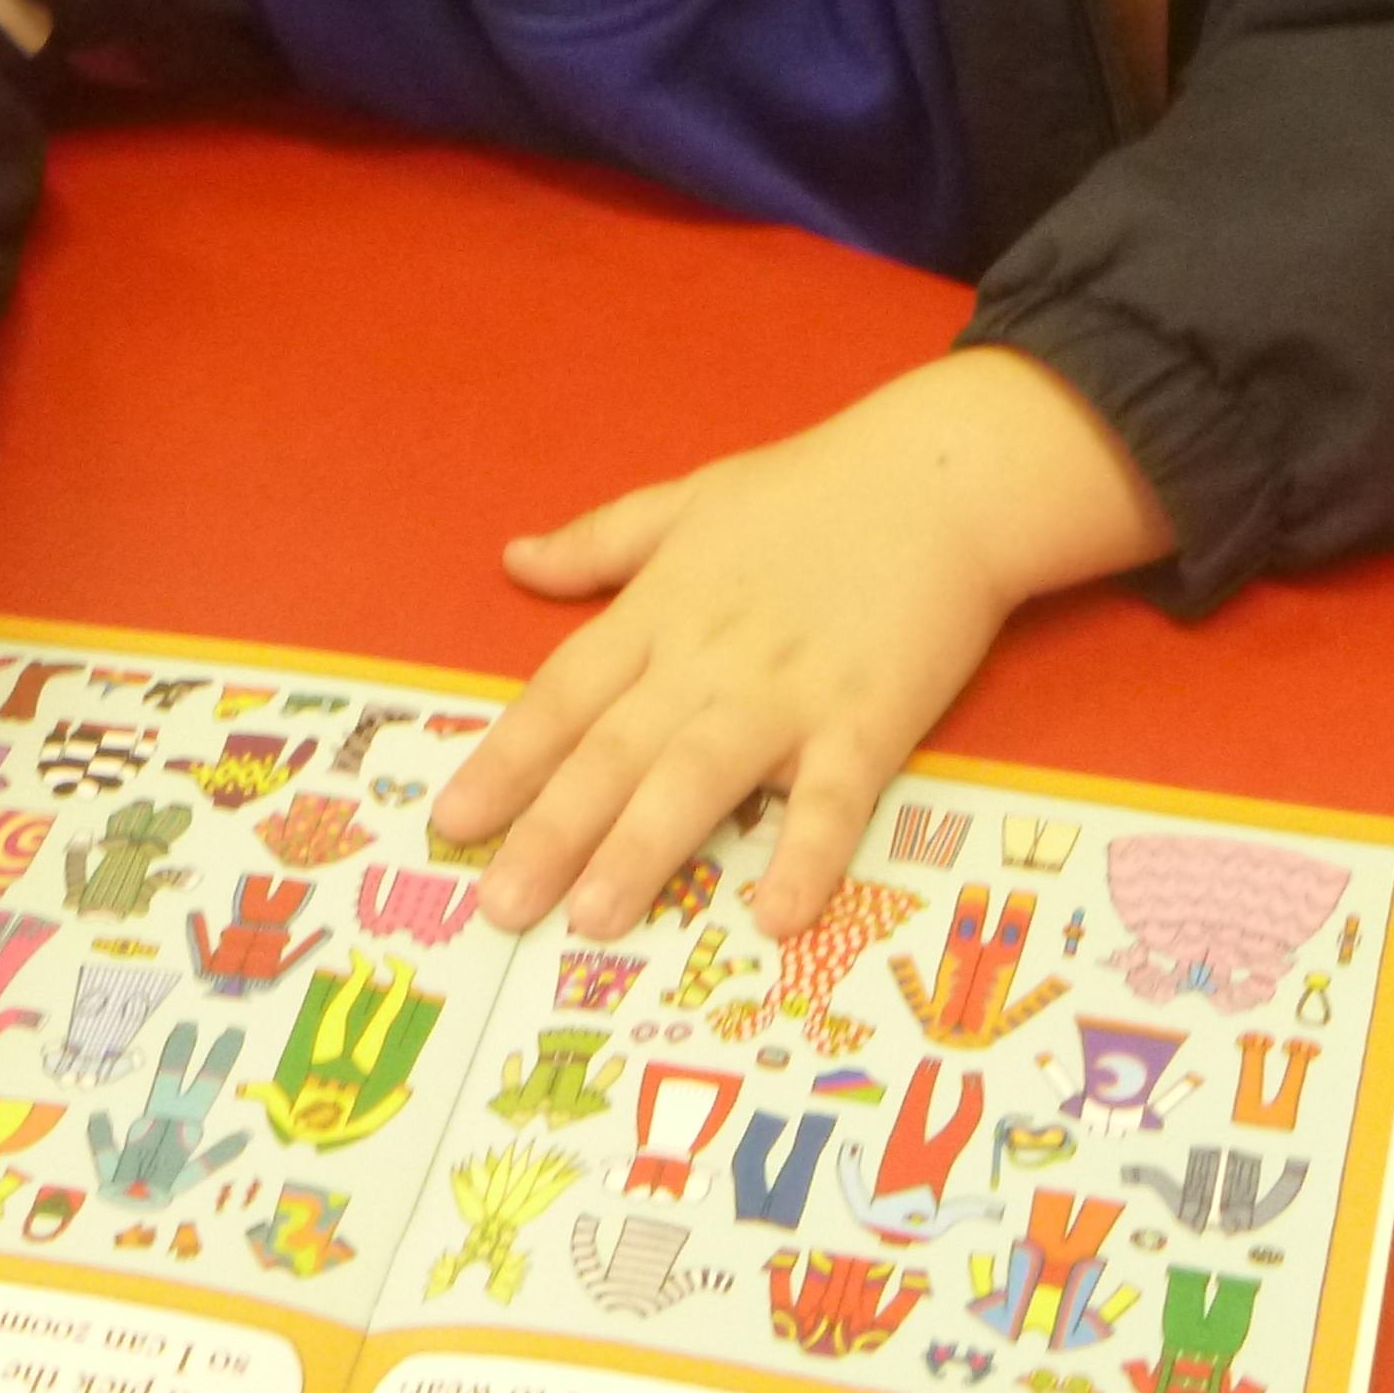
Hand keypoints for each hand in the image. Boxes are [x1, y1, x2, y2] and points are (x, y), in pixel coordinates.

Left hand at [437, 352, 1169, 945]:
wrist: (943, 474)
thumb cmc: (813, 489)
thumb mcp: (687, 500)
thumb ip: (599, 543)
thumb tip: (514, 559)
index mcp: (659, 611)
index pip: (563, 695)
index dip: (505, 761)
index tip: (450, 824)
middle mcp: (706, 659)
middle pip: (613, 752)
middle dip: (551, 831)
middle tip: (499, 906)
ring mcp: (787, 692)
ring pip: (698, 778)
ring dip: (643, 849)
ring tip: (594, 918)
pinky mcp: (868, 718)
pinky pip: (831, 800)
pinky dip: (804, 856)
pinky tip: (774, 916)